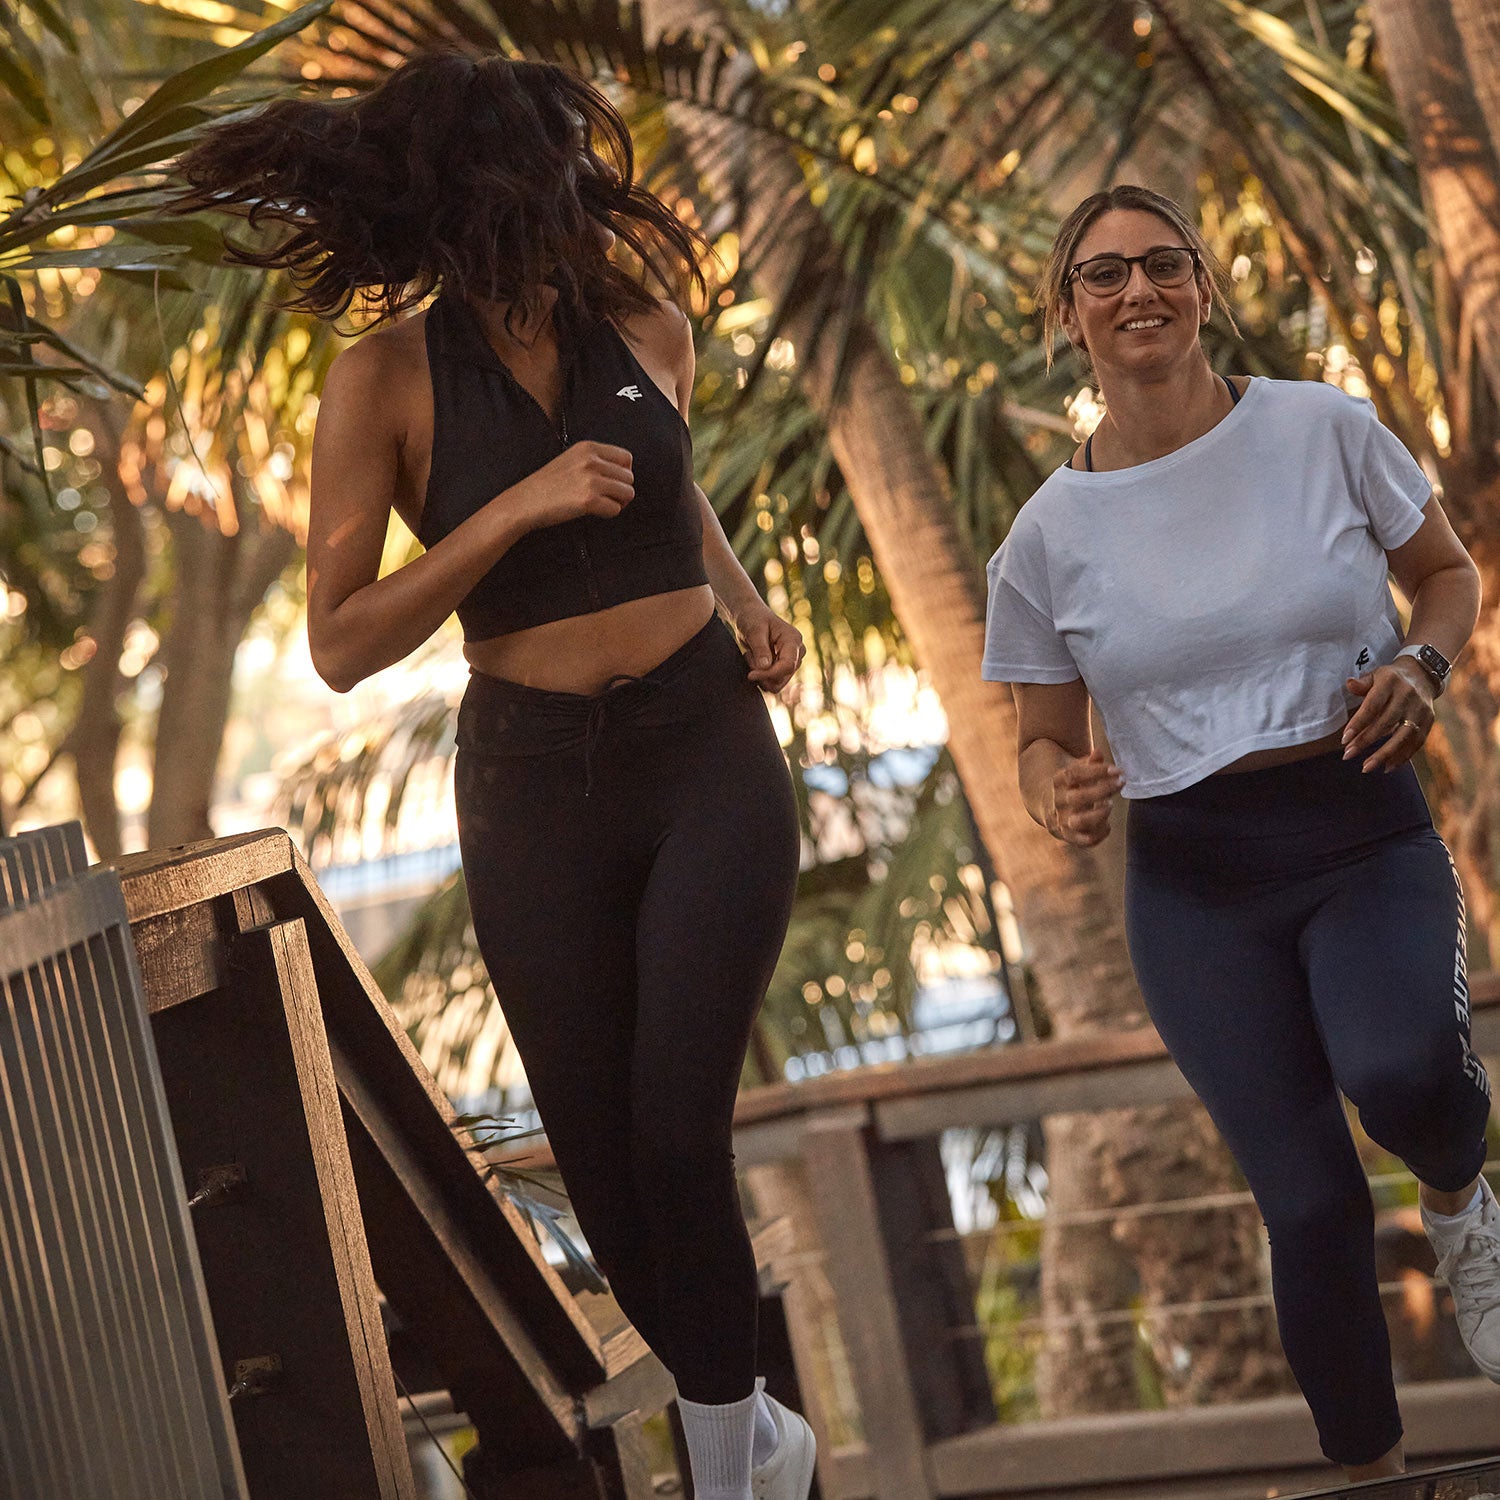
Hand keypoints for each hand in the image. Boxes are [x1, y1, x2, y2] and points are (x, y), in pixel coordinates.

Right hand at [505, 442, 633, 530]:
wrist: (525, 501)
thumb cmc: (547, 484)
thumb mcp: (571, 459)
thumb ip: (595, 460)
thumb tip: (623, 473)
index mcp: (588, 447)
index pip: (626, 457)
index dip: (623, 473)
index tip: (613, 483)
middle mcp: (591, 461)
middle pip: (629, 477)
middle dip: (622, 490)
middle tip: (608, 498)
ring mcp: (590, 480)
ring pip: (627, 493)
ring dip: (618, 502)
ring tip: (602, 504)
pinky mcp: (589, 500)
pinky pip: (615, 509)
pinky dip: (608, 513)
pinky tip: (594, 511)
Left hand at [735, 601, 804, 691]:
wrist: (750, 617)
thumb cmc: (753, 618)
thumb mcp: (754, 631)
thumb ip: (760, 649)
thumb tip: (765, 667)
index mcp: (793, 640)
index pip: (788, 665)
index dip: (769, 674)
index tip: (750, 675)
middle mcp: (797, 652)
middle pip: (783, 677)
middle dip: (762, 673)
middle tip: (748, 656)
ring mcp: (791, 661)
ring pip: (777, 683)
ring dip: (760, 674)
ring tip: (751, 656)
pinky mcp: (783, 667)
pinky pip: (772, 682)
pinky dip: (759, 676)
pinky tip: (753, 660)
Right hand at [1049, 750, 1124, 845]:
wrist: (1050, 809)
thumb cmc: (1073, 786)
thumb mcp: (1077, 772)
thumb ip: (1089, 763)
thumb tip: (1098, 753)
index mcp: (1058, 783)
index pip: (1073, 775)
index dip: (1095, 771)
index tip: (1116, 769)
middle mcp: (1058, 802)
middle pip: (1077, 798)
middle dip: (1102, 790)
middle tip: (1121, 783)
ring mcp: (1063, 821)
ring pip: (1079, 822)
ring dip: (1098, 814)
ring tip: (1110, 805)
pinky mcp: (1070, 837)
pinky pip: (1086, 840)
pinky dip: (1100, 833)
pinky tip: (1107, 824)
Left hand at [1342, 658, 1434, 772]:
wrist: (1422, 675)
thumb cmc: (1390, 679)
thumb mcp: (1375, 675)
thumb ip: (1362, 684)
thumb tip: (1349, 684)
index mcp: (1390, 682)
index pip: (1372, 706)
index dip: (1358, 723)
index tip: (1344, 740)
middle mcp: (1408, 695)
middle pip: (1386, 723)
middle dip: (1365, 741)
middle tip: (1347, 755)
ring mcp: (1421, 709)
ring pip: (1403, 736)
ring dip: (1384, 754)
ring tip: (1366, 767)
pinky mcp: (1429, 720)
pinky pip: (1416, 742)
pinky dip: (1402, 756)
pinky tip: (1387, 767)